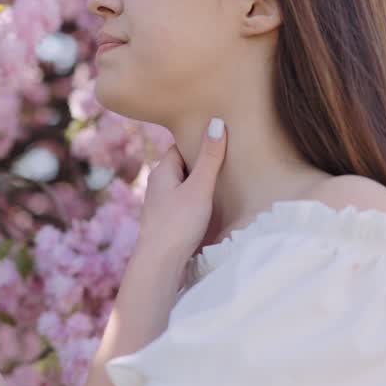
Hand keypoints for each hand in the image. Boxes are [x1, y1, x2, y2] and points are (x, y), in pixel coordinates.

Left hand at [137, 118, 228, 261]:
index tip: (220, 138)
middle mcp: (158, 185)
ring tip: (224, 182)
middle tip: (228, 160)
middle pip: (183, 166)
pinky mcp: (167, 222)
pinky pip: (184, 203)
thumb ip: (210, 158)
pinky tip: (211, 206)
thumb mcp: (199, 188)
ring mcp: (161, 204)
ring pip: (184, 186)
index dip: (199, 142)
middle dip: (202, 164)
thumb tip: (216, 122)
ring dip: (200, 184)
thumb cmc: (178, 223)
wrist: (160, 263)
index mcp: (162, 171)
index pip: (180, 146)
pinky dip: (197, 201)